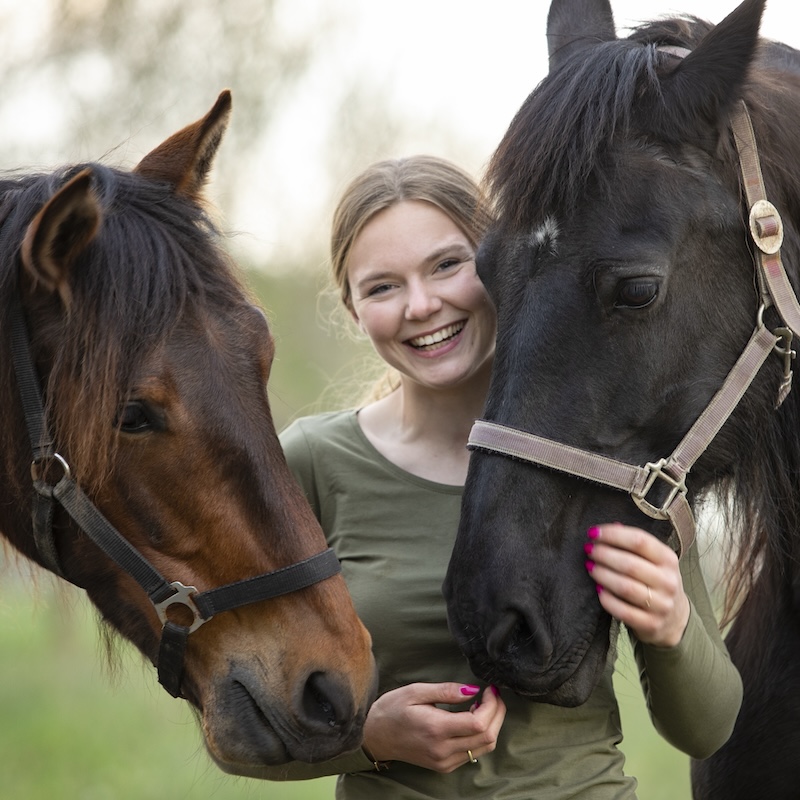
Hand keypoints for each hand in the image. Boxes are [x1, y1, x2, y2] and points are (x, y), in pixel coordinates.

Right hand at [362, 682, 505, 772]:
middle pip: (487, 738)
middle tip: (492, 694)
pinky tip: (472, 718)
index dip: (492, 705)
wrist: (375, 736)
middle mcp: (443, 750)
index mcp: (436, 729)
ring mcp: (444, 761)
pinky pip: (473, 753)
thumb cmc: (393, 709)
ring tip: (483, 705)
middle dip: (498, 713)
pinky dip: (481, 735)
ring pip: (484, 748)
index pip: (479, 723)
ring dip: (492, 725)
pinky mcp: (444, 766)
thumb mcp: (416, 691)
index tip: (489, 689)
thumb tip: (472, 690)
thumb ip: (446, 691)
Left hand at [584, 523, 689, 646]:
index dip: (613, 535)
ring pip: (625, 587)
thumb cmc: (656, 580)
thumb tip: (609, 528)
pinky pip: (623, 611)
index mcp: (668, 559)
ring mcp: (661, 604)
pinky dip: (607, 599)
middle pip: (629, 564)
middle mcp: (668, 581)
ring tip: (590, 567)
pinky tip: (598, 590)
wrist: (674, 619)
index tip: (593, 532)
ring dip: (602, 575)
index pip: (639, 541)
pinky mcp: (651, 624)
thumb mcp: (654, 560)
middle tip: (589, 550)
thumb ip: (634, 544)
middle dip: (604, 554)